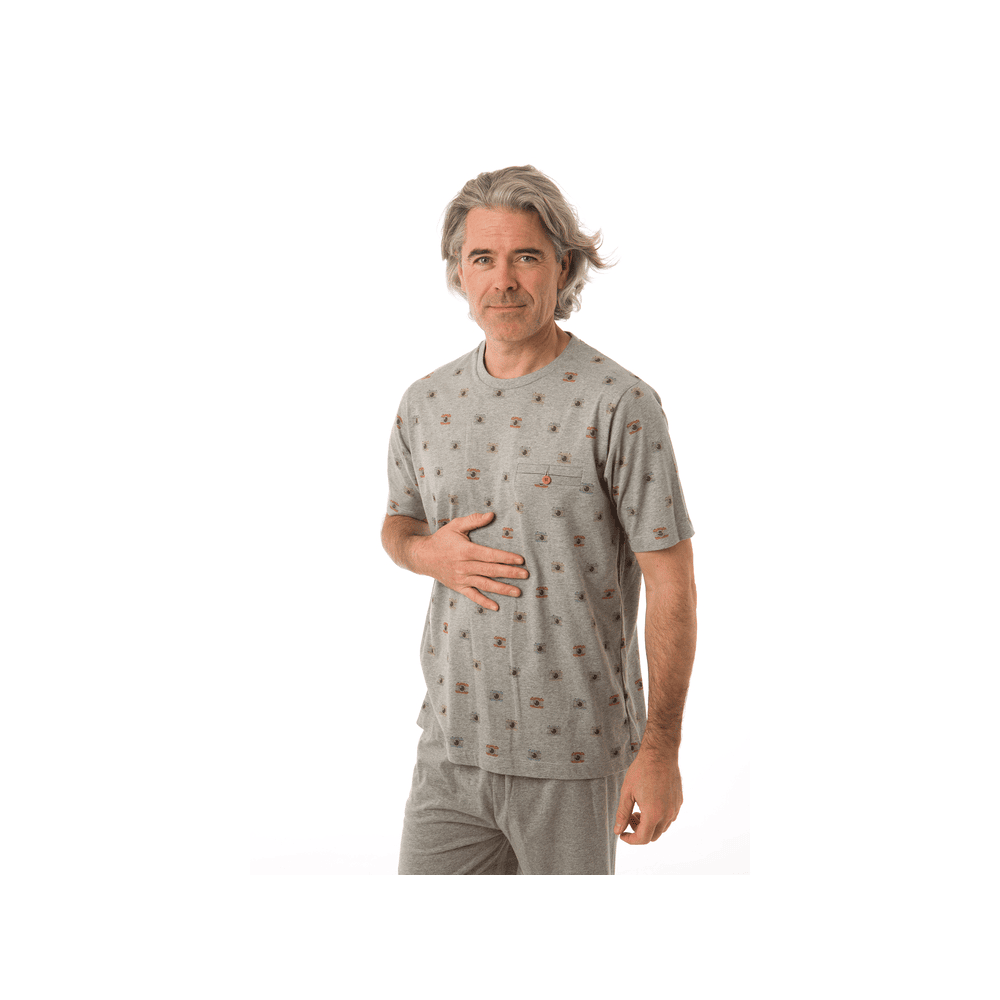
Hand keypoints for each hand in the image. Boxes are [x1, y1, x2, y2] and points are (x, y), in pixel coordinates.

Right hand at [412, 511, 529, 611]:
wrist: (422, 556)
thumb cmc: (441, 539)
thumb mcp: (455, 525)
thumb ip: (474, 520)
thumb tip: (491, 515)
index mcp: (465, 550)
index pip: (490, 555)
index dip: (506, 558)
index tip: (520, 560)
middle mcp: (464, 566)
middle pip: (491, 570)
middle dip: (509, 573)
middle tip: (526, 575)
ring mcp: (461, 578)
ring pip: (485, 585)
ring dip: (502, 589)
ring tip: (518, 592)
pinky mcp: (458, 587)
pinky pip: (473, 596)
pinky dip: (484, 602)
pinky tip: (496, 606)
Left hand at [613, 749, 682, 844]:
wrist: (660, 753)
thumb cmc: (641, 770)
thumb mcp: (627, 792)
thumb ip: (622, 814)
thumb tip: (618, 831)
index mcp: (653, 814)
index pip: (642, 839)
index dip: (630, 840)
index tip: (622, 834)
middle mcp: (667, 814)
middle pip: (653, 836)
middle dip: (639, 831)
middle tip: (630, 817)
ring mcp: (675, 808)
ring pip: (662, 828)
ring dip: (650, 825)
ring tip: (639, 809)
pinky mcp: (679, 801)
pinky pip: (669, 817)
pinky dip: (659, 817)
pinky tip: (650, 803)